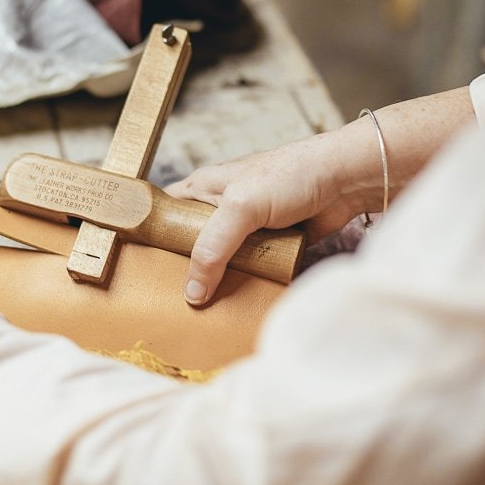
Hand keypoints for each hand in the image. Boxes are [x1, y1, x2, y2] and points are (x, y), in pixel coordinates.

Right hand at [165, 132, 364, 305]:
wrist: (346, 180)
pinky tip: (239, 301)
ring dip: (218, 280)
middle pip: (192, 244)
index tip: (139, 267)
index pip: (166, 212)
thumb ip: (212, 248)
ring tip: (202, 309)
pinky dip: (247, 282)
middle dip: (186, 269)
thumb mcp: (241, 207)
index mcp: (204, 187)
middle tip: (171, 298)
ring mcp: (247, 227)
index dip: (153, 236)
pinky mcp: (270, 244)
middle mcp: (221, 206)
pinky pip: (250, 269)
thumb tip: (192, 292)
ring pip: (222, 260)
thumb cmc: (292, 175)